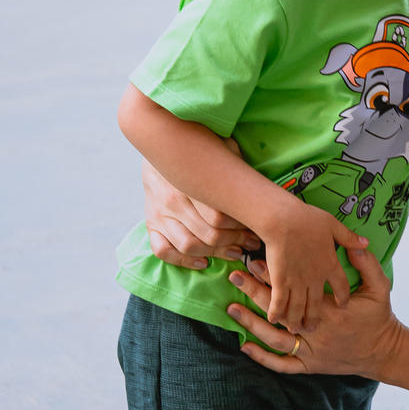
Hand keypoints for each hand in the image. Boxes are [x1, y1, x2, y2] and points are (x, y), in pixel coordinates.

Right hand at [142, 148, 259, 269]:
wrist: (158, 147)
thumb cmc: (195, 152)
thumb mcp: (217, 148)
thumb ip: (234, 160)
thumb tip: (257, 180)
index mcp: (188, 183)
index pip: (219, 216)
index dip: (241, 227)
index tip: (256, 228)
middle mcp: (172, 201)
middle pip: (208, 233)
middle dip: (235, 241)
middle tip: (251, 243)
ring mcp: (159, 215)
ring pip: (189, 246)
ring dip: (216, 254)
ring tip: (235, 252)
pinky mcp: (151, 225)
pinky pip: (163, 251)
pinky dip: (183, 261)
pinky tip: (203, 262)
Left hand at [228, 242, 401, 379]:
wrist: (384, 353)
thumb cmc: (380, 318)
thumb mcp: (381, 287)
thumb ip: (367, 265)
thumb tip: (354, 244)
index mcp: (331, 310)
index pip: (296, 290)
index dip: (274, 275)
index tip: (255, 260)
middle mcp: (317, 331)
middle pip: (280, 312)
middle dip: (255, 293)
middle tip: (236, 276)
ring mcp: (312, 352)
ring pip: (275, 340)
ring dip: (252, 324)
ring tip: (232, 309)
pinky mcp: (310, 366)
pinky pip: (282, 365)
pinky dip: (263, 358)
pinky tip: (245, 346)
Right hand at [258, 205, 370, 333]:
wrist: (283, 220)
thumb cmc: (307, 219)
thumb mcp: (334, 225)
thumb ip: (349, 238)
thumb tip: (366, 242)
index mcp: (330, 265)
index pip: (341, 287)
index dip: (342, 297)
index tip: (343, 305)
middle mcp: (316, 278)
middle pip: (317, 303)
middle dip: (314, 317)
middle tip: (312, 328)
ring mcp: (298, 281)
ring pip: (298, 307)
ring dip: (296, 319)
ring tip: (295, 329)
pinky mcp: (280, 281)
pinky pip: (279, 302)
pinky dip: (276, 312)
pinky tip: (274, 320)